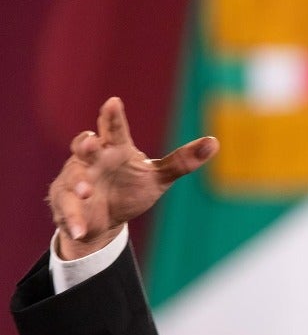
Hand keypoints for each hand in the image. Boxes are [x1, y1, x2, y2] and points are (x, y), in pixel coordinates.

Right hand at [47, 97, 218, 258]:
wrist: (105, 220)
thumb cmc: (129, 188)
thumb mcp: (158, 177)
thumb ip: (182, 162)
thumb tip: (214, 142)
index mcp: (113, 149)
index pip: (114, 130)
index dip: (113, 117)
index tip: (113, 102)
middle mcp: (91, 160)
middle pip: (84, 147)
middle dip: (85, 144)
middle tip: (91, 142)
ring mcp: (75, 181)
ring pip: (73, 179)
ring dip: (78, 184)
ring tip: (87, 191)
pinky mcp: (66, 203)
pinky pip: (68, 211)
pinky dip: (73, 221)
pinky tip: (80, 232)